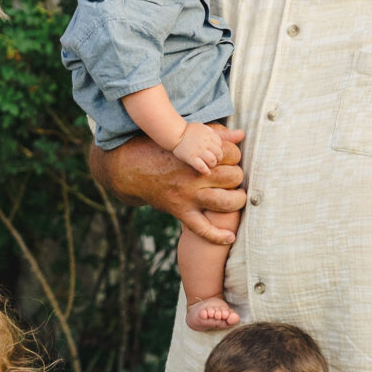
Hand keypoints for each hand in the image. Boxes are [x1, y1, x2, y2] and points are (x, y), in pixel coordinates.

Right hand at [92, 132, 244, 247]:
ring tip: (236, 197)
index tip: (228, 158)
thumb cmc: (161, 150)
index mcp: (196, 155)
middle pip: (233, 177)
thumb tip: (241, 135)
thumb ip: (215, 135)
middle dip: (237, 176)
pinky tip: (230, 237)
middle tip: (231, 176)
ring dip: (237, 200)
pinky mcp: (180, 211)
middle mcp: (194, 176)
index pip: (232, 154)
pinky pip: (202, 228)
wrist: (130, 170)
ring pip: (225, 202)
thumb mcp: (186, 137)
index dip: (235, 155)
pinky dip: (218, 235)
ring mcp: (187, 196)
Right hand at [172, 119, 229, 175]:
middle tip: (216, 166)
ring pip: (213, 161)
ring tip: (209, 168)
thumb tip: (242, 134)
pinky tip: (204, 172)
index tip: (218, 158)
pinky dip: (205, 170)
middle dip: (220, 161)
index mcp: (211, 135)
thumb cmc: (190, 133)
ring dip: (212, 166)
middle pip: (221, 155)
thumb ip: (225, 134)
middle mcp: (206, 142)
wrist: (171, 134)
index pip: (225, 148)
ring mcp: (197, 150)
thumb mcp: (207, 130)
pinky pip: (202, 167)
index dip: (223, 155)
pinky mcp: (190, 158)